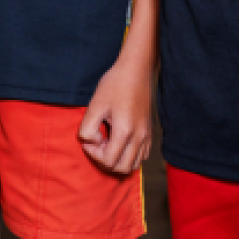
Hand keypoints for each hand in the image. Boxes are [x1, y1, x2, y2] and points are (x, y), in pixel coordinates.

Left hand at [78, 53, 152, 174]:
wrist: (136, 70)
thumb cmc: (115, 84)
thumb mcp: (95, 104)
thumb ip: (88, 128)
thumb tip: (92, 141)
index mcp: (125, 131)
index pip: (109, 161)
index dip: (93, 154)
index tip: (88, 139)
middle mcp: (139, 137)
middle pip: (122, 168)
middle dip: (105, 161)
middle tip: (97, 143)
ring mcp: (147, 135)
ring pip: (134, 164)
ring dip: (118, 161)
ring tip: (108, 144)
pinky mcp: (150, 131)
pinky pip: (143, 155)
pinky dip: (130, 156)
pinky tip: (120, 142)